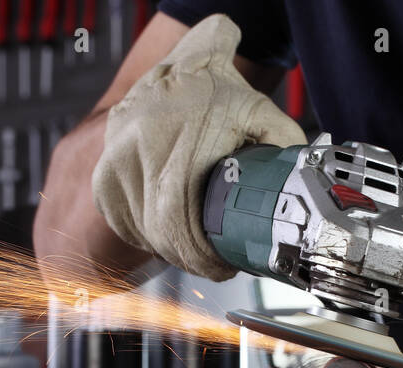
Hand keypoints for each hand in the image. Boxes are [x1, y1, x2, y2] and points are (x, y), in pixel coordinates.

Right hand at [91, 14, 304, 280]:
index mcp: (171, 139)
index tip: (222, 267)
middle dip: (191, 258)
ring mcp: (113, 165)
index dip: (201, 256)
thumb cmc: (221, 90)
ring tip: (198, 246)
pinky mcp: (104, 177)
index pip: (177, 223)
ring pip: (141, 233)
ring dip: (170, 249)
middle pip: (159, 235)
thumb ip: (284, 151)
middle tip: (217, 265)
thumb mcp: (262, 114)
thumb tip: (299, 195)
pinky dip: (148, 235)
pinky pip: (125, 224)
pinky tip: (171, 230)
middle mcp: (134, 150)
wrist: (182, 64)